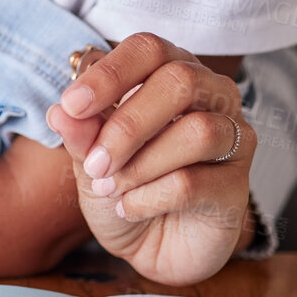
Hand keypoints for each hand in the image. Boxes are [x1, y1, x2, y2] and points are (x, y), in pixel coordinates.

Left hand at [46, 33, 256, 285]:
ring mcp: (232, 138)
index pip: (148, 50)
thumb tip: (60, 112)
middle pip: (180, 80)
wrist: (151, 247)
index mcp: (171, 72)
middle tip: (94, 163)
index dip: (110, 74)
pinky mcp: (236, 186)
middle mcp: (210, 95)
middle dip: (127, 125)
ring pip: (197, 131)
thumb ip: (81, 134)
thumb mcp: (91, 161)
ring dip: (140, 164)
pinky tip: (129, 207)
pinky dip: (148, 197)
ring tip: (110, 187)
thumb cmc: (124, 187)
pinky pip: (194, 182)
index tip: (72, 105)